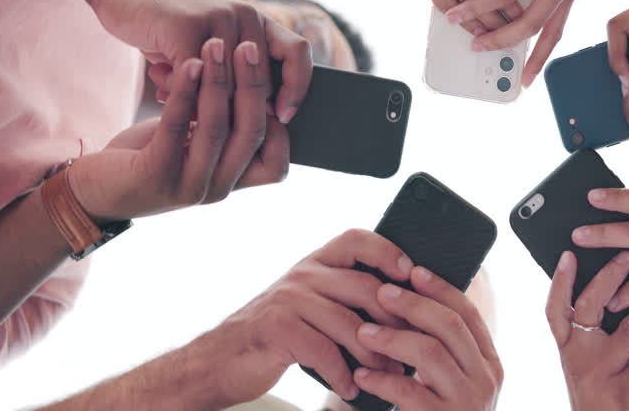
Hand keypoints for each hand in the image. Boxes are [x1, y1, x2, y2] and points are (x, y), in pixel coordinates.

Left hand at [67, 37, 288, 221]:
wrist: (92, 188)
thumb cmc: (149, 156)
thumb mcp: (194, 143)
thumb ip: (226, 127)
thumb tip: (257, 82)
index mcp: (232, 181)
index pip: (279, 160)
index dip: (281, 117)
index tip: (272, 73)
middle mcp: (217, 188)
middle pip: (253, 133)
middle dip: (254, 84)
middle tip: (249, 47)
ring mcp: (188, 186)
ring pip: (217, 128)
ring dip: (219, 81)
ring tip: (216, 45)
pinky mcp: (155, 175)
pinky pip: (176, 127)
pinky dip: (185, 91)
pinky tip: (187, 64)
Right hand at [87, 0, 310, 123]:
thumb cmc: (170, 27)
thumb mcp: (211, 44)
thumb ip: (236, 72)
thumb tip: (263, 120)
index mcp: (258, 20)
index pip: (297, 54)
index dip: (297, 88)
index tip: (284, 118)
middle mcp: (245, 15)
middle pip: (259, 82)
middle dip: (233, 110)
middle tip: (203, 117)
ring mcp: (218, 19)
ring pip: (226, 86)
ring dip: (199, 103)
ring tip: (176, 99)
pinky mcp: (187, 26)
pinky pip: (194, 79)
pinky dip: (179, 93)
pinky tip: (163, 91)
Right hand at [189, 230, 414, 406]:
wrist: (217, 362)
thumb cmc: (272, 338)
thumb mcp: (307, 306)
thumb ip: (341, 298)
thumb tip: (398, 309)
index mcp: (314, 264)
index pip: (357, 239)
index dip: (388, 251)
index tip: (411, 274)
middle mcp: (302, 274)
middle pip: (364, 286)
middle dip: (394, 320)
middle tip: (412, 347)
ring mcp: (289, 299)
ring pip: (350, 323)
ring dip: (375, 355)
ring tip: (388, 376)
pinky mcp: (278, 329)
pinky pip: (325, 351)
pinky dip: (342, 375)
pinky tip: (350, 389)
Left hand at [351, 267, 502, 410]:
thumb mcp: (452, 383)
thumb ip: (444, 350)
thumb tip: (413, 297)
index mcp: (490, 364)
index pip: (468, 314)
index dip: (440, 288)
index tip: (412, 270)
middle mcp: (486, 381)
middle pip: (450, 326)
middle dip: (413, 304)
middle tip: (381, 293)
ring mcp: (468, 403)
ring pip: (430, 352)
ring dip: (392, 337)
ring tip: (363, 332)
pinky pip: (409, 392)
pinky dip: (381, 380)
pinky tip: (362, 374)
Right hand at [546, 251, 628, 410]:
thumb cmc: (599, 390)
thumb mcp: (584, 362)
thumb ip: (589, 332)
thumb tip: (609, 291)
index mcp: (567, 347)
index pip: (555, 309)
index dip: (560, 281)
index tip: (569, 254)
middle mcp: (578, 358)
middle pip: (589, 308)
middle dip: (609, 277)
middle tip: (627, 256)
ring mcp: (600, 374)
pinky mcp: (623, 391)